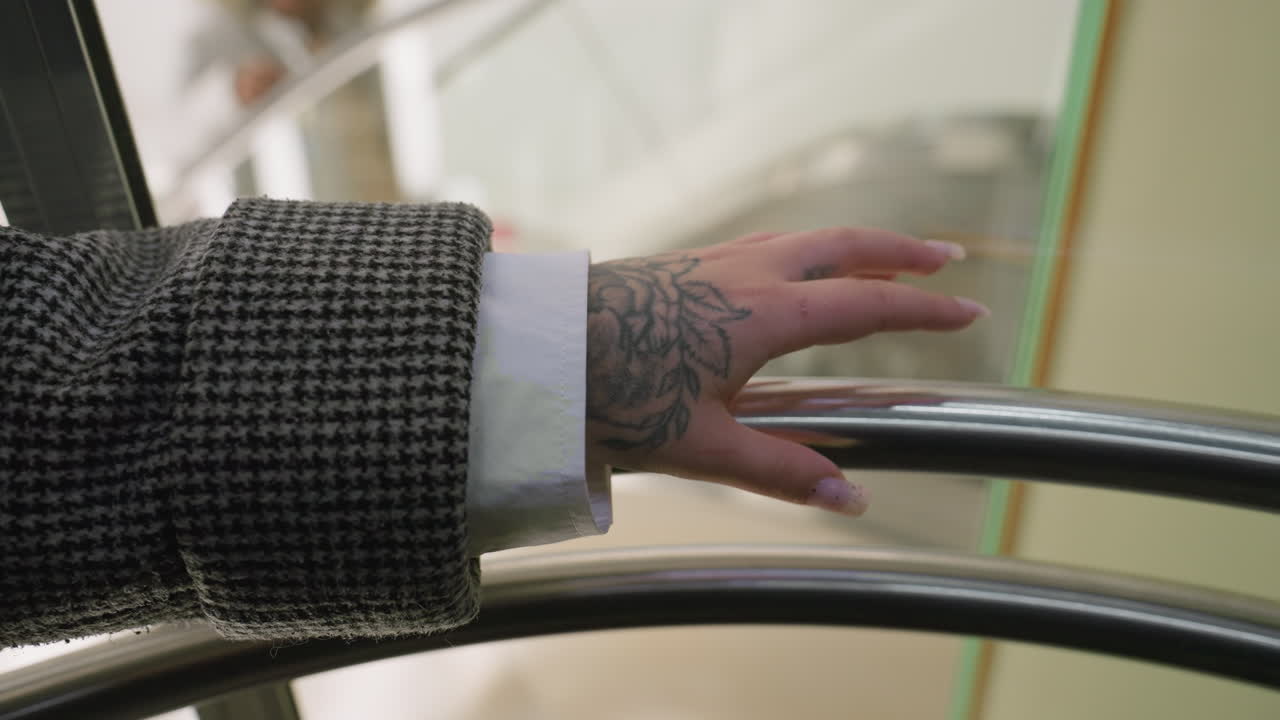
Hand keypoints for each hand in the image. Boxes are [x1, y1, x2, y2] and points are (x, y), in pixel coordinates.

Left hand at [584, 228, 985, 515]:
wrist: (535, 352)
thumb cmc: (613, 396)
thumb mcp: (703, 445)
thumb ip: (781, 470)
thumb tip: (851, 497)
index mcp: (766, 313)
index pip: (868, 302)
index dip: (924, 308)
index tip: (969, 310)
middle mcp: (748, 274)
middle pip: (843, 245)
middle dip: (900, 250)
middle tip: (944, 259)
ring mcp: (712, 261)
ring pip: (802, 238)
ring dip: (852, 244)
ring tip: (880, 259)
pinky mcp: (682, 264)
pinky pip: (763, 243)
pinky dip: (804, 248)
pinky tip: (793, 268)